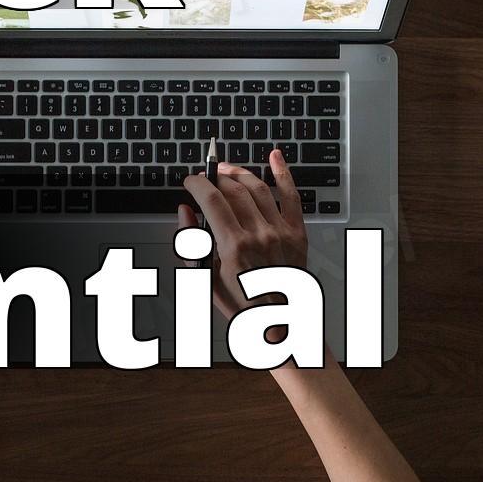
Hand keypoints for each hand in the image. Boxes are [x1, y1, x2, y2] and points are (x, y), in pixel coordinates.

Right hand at [179, 149, 307, 320]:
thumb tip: (185, 212)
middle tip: (206, 178)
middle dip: (215, 177)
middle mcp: (259, 234)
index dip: (197, 183)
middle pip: (233, 189)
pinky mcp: (298, 233)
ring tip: (226, 170)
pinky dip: (284, 173)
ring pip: (258, 187)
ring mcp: (280, 232)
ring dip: (239, 173)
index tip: (190, 181)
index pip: (211, 199)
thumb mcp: (206, 278)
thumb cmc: (243, 306)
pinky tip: (275, 157)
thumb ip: (192, 242)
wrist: (279, 324)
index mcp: (234, 246)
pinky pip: (292, 196)